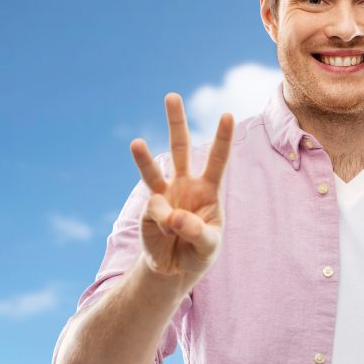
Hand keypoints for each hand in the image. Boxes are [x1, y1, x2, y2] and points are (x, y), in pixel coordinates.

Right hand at [129, 93, 233, 282]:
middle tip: (171, 95)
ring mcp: (165, 194)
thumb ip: (196, 232)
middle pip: (181, 148)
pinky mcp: (149, 209)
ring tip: (136, 143)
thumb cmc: (198, 251)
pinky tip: (167, 233)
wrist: (175, 268)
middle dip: (176, 122)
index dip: (222, 137)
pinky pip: (154, 211)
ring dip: (143, 157)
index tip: (227, 114)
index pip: (219, 159)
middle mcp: (186, 184)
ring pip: (154, 169)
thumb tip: (173, 216)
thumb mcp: (207, 246)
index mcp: (209, 189)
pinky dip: (162, 223)